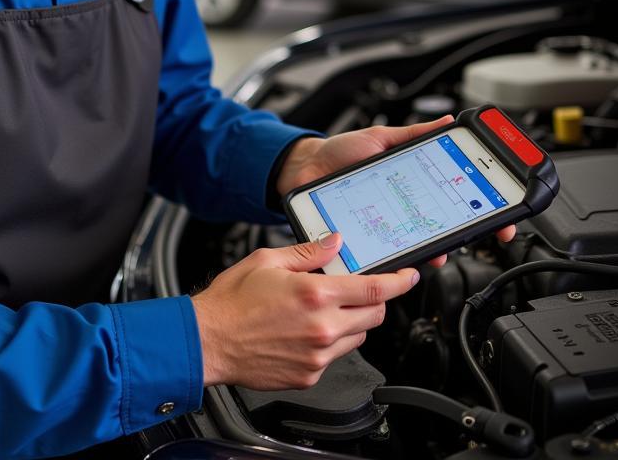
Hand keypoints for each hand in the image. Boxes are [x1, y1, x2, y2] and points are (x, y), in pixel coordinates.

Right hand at [192, 233, 418, 388]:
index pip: (374, 290)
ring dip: (351, 321)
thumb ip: (308, 252)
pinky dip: (329, 342)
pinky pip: (335, 356)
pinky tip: (304, 331)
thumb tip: (334, 243)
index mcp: (315, 295)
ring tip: (321, 309)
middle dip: (374, 301)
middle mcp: (322, 328)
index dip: (398, 282)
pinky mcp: (309, 375)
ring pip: (358, 336)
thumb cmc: (232, 301)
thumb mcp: (268, 260)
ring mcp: (318, 356)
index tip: (409, 276)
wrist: (209, 340)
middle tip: (358, 290)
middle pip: (374, 316)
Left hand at [276, 117, 517, 264]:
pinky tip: (406, 254)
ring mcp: (389, 226)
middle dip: (471, 232)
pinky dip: (402, 257)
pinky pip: (390, 254)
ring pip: (423, 245)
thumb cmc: (339, 154)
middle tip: (484, 230)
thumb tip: (447, 121)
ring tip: (440, 247)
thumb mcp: (380, 138)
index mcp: (414, 183)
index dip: (483, 209)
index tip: (503, 215)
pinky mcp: (369, 240)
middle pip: (447, 227)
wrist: (303, 169)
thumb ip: (413, 135)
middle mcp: (406, 208)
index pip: (456, 199)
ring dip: (437, 249)